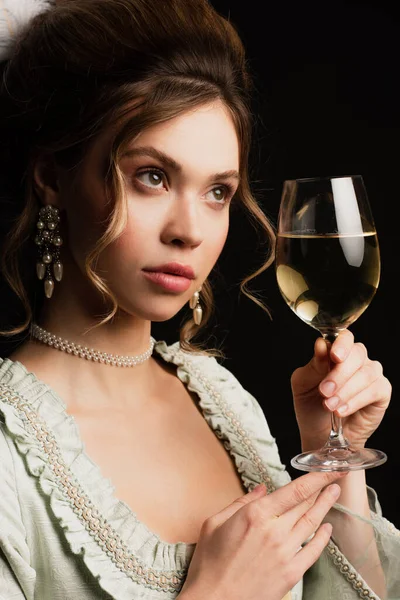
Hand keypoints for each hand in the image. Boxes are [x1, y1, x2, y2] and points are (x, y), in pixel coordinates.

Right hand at [179, 470, 347, 599]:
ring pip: (312, 524)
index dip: (317, 477)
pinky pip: (313, 551)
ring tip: (334, 493)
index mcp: (256, 514)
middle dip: (323, 488)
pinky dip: (323, 538)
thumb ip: (240, 502)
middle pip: (306, 504)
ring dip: (326, 506)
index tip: (328, 469)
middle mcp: (275, 531)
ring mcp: (286, 553)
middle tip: (334, 477)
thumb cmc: (209, 564)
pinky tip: (328, 528)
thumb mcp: (214, 523)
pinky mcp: (291, 574)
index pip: (296, 491)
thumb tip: (261, 489)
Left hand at [291, 329, 391, 450]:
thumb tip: (321, 345)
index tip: (334, 356)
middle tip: (324, 392)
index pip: (344, 337)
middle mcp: (356, 359)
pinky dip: (356, 401)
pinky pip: (374, 390)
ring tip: (329, 406)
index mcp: (336, 352)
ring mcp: (371, 374)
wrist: (320, 434)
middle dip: (339, 374)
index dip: (341, 345)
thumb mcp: (303, 384)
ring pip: (365, 373)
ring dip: (345, 391)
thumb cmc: (311, 405)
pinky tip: (342, 410)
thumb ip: (313, 365)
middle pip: (356, 354)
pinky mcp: (381, 392)